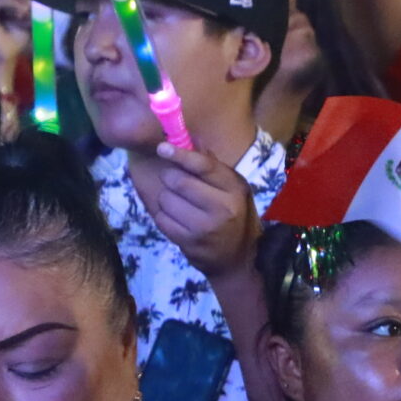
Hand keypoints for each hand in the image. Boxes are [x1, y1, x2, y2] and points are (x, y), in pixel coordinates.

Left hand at [145, 144, 259, 280]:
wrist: (239, 260)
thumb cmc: (236, 218)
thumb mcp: (234, 190)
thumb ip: (213, 167)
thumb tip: (191, 140)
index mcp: (235, 189)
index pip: (203, 166)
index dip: (180, 155)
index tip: (162, 148)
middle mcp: (222, 207)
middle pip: (179, 181)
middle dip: (170, 179)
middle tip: (175, 183)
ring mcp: (204, 226)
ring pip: (166, 200)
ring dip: (166, 199)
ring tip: (179, 204)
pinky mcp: (189, 242)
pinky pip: (161, 219)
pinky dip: (163, 215)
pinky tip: (175, 218)